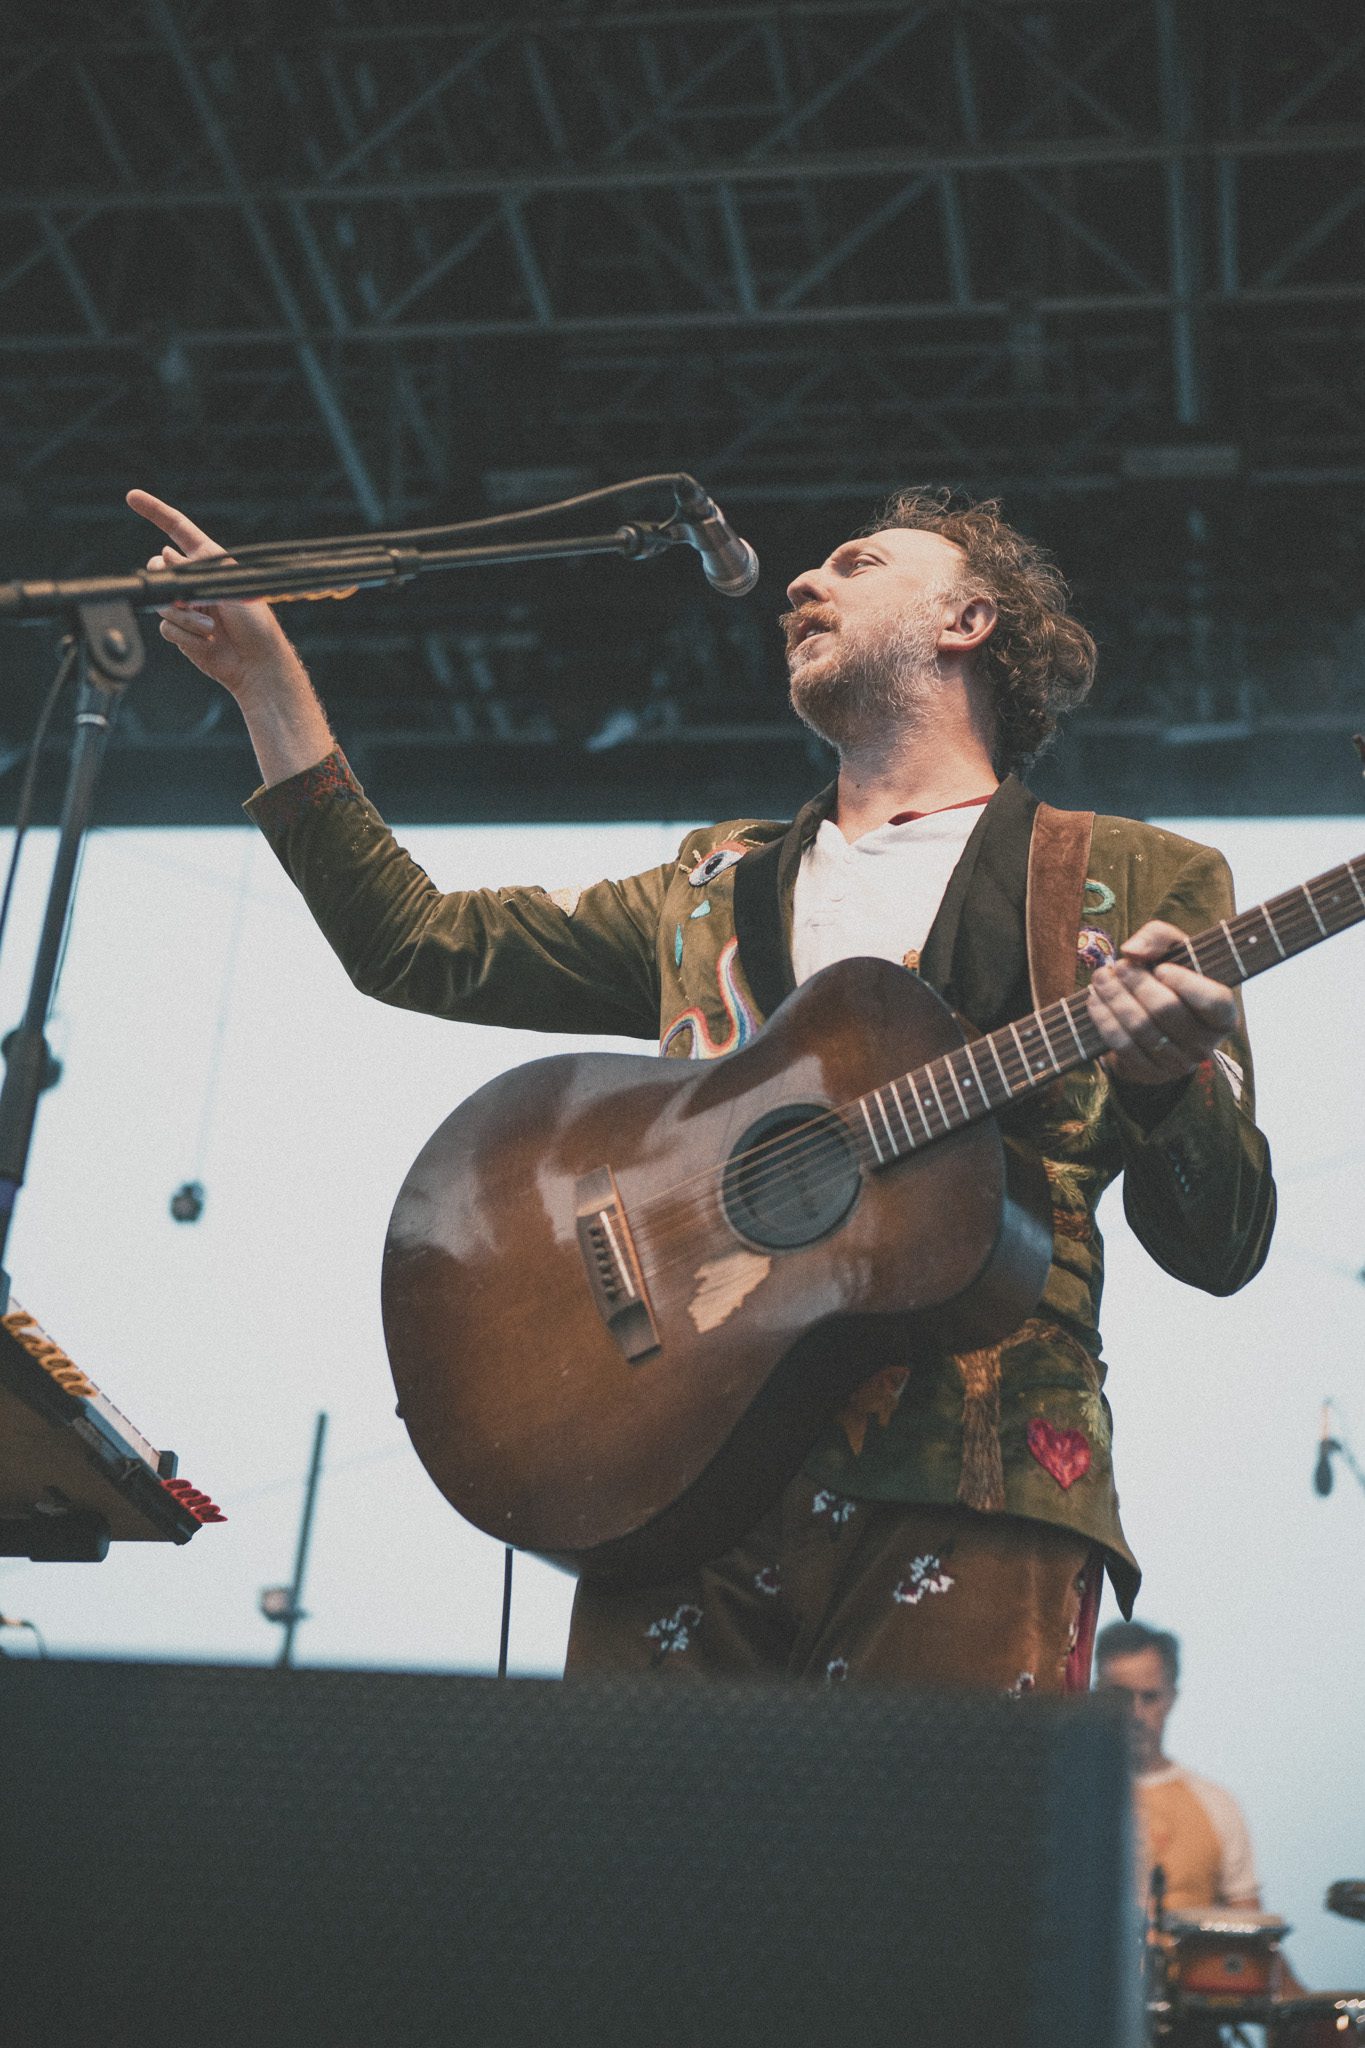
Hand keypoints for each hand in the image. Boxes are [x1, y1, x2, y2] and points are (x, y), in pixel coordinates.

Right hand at [126, 489, 303, 700]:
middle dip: (169, 583)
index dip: (155, 511)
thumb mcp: (230, 585)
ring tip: (211, 627)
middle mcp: (195, 580)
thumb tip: (165, 555)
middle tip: (190, 599)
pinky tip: (206, 641)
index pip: (178, 529)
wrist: (257, 664)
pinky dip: (185, 635)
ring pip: (161, 601)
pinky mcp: (182, 631)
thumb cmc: (255, 623)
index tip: (133, 497)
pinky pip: (166, 627)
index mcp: (210, 561)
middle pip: (158, 567)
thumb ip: (196, 569)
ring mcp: (186, 605)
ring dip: (185, 616)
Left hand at [1086, 919, 1236, 1087]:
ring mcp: (1178, 1063)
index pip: (1214, 1001)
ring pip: (1141, 1028)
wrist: (1152, 1020)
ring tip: (1101, 978)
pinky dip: (1104, 1019)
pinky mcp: (1149, 1073)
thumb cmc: (1169, 978)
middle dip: (1137, 984)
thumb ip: (1158, 937)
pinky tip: (1094, 1000)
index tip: (1161, 968)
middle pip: (1167, 1010)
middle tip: (1119, 966)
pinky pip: (1122, 1045)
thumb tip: (1132, 951)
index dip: (1185, 983)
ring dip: (1115, 998)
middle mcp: (1205, 1044)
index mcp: (1224, 1015)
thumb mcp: (1173, 950)